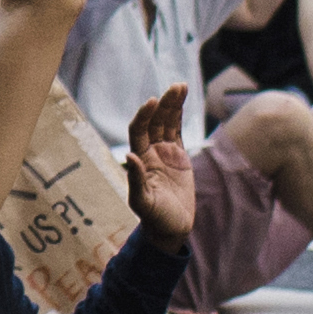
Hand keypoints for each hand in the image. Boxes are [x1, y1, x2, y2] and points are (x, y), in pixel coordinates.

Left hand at [124, 84, 195, 240]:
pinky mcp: (178, 155)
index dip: (144, 115)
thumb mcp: (143, 203)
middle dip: (164, 103)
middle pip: (155, 121)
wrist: (171, 228)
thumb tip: (129, 156)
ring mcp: (164, 152)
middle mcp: (150, 152)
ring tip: (181, 86)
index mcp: (139, 159)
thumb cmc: (154, 218)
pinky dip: (180, 114)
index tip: (153, 102)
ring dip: (173, 104)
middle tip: (175, 87)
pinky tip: (182, 98)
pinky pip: (177, 130)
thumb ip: (136, 180)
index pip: (139, 130)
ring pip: (167, 122)